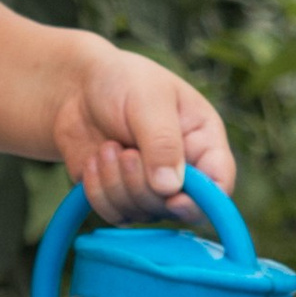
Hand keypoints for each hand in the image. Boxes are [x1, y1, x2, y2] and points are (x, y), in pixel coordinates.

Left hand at [52, 36, 235, 225]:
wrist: (76, 87)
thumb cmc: (122, 81)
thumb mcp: (148, 99)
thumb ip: (162, 142)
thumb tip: (170, 189)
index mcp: (203, 141)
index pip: (219, 184)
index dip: (202, 200)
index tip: (173, 198)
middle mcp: (184, 170)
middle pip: (176, 207)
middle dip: (142, 183)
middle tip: (124, 150)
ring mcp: (152, 187)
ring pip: (143, 213)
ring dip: (116, 184)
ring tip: (107, 148)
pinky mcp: (121, 197)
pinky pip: (114, 215)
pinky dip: (98, 192)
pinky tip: (94, 161)